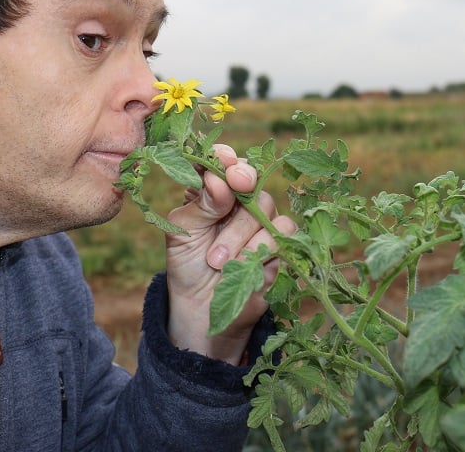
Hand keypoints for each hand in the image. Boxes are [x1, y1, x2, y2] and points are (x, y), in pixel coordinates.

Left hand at [164, 144, 296, 363]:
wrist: (202, 307)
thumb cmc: (187, 263)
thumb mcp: (182, 230)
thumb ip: (200, 203)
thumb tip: (219, 178)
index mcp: (209, 188)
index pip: (219, 160)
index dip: (223, 156)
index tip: (222, 159)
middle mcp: (238, 198)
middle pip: (248, 176)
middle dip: (241, 180)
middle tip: (235, 186)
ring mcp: (260, 219)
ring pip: (264, 206)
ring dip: (239, 234)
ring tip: (216, 260)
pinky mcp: (280, 242)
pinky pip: (282, 231)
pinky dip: (260, 247)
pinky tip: (242, 264)